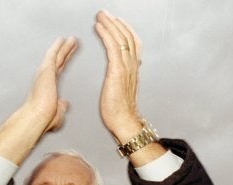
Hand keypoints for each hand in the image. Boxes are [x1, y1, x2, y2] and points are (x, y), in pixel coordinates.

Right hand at [0, 37, 76, 163]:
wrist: (37, 117)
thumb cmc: (44, 120)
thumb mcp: (58, 113)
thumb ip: (62, 107)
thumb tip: (65, 104)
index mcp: (48, 87)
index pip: (58, 71)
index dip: (64, 62)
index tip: (68, 56)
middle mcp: (45, 78)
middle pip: (58, 61)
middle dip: (65, 51)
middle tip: (72, 43)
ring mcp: (44, 73)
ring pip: (56, 56)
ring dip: (64, 47)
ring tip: (72, 38)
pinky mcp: (45, 70)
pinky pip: (52, 55)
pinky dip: (57, 46)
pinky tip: (62, 39)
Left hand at [94, 11, 165, 165]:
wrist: (123, 122)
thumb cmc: (120, 111)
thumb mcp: (123, 89)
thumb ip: (122, 78)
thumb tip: (118, 74)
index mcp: (133, 69)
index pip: (132, 42)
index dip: (125, 29)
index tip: (116, 21)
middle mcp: (132, 65)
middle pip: (127, 36)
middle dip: (116, 22)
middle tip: (105, 14)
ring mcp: (126, 67)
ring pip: (120, 38)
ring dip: (110, 24)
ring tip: (101, 16)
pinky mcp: (117, 71)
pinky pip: (112, 47)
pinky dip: (106, 34)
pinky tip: (98, 28)